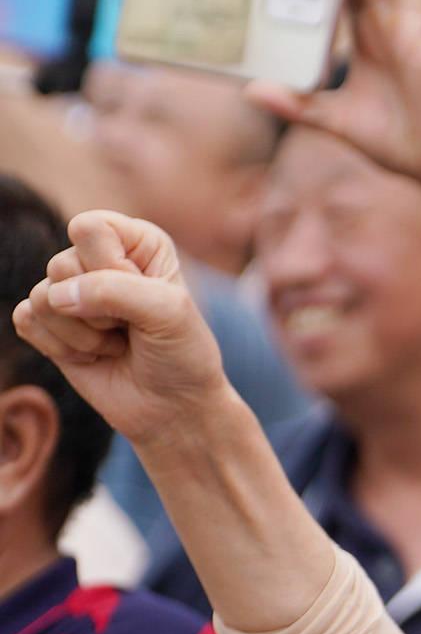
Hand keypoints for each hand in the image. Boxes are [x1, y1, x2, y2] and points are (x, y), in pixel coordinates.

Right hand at [11, 212, 230, 448]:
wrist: (172, 406)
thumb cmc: (181, 354)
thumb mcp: (169, 314)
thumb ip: (114, 291)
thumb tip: (54, 297)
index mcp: (136, 241)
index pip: (89, 228)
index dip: (109, 267)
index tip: (144, 294)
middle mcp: (99, 258)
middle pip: (60, 264)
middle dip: (98, 309)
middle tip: (131, 328)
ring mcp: (70, 290)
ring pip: (42, 297)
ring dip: (83, 334)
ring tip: (116, 343)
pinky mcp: (47, 321)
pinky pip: (26, 320)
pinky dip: (60, 347)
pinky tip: (92, 355)